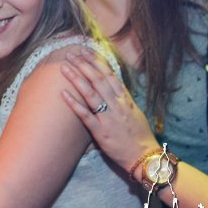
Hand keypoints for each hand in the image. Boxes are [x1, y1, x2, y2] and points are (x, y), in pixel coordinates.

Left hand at [59, 49, 157, 173]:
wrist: (144, 156)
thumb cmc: (139, 135)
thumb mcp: (134, 112)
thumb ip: (123, 99)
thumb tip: (113, 86)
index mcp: (125, 99)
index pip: (109, 75)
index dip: (96, 62)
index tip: (85, 51)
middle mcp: (117, 105)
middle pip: (98, 80)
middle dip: (83, 65)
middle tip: (71, 54)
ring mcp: (108, 117)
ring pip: (90, 93)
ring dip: (76, 79)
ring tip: (64, 68)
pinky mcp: (101, 132)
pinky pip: (85, 115)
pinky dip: (74, 103)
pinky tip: (63, 94)